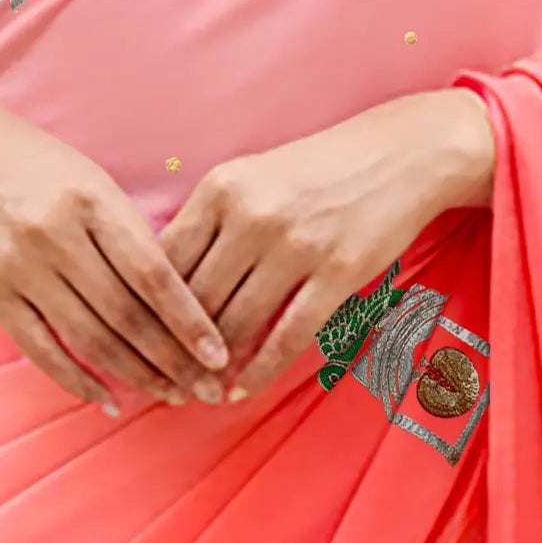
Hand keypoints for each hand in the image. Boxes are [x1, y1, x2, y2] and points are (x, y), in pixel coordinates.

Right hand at [0, 83, 235, 414]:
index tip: (220, 356)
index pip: (153, 275)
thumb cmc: (40, 167)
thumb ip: (132, 236)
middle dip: (173, 360)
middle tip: (206, 391)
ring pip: (90, 338)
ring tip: (171, 394)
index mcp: (92, 201)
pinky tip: (111, 400)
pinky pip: (42, 351)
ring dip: (136, 375)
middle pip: (126, 315)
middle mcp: (55, 235)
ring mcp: (19, 267)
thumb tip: (182, 304)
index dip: (190, 322)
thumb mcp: (94, 183)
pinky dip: (79, 382)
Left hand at [163, 90, 495, 400]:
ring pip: (235, 323)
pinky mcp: (337, 273)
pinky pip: (287, 336)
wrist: (404, 152)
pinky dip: (258, 370)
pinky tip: (240, 389)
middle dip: (173, 347)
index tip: (137, 340)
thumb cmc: (319, 168)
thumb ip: (208, 221)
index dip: (146, 309)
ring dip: (212, 366)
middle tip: (162, 379)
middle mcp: (252, 215)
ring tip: (198, 390)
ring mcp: (296, 245)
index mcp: (221, 187)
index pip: (164, 261)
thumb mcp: (251, 176)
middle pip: (194, 299)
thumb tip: (162, 283)